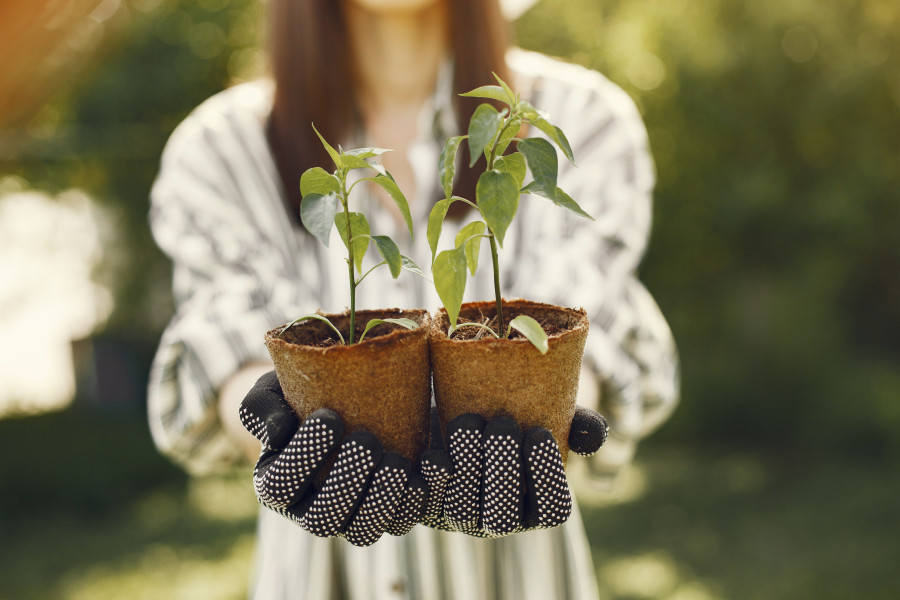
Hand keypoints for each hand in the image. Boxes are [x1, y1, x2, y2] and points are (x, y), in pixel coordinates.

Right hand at [239, 371, 426, 546]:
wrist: (355, 397)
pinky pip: (402, 521)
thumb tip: (278, 432)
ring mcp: (352, 519)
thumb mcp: (275, 389)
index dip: (302, 458)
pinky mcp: (389, 515)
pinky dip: (417, 499)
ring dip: (382, 498)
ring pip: (364, 531)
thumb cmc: (308, 393)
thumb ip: (261, 406)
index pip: (280, 487)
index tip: (331, 417)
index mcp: (278, 484)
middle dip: (346, 482)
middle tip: (368, 440)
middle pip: (322, 519)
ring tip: (397, 460)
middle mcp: (312, 511)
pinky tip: (429, 466)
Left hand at [420, 407, 607, 536]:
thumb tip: (593, 434)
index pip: (552, 511)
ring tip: (467, 423)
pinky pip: (421, 509)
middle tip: (501, 424)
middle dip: (503, 472)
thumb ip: (576, 423)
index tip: (538, 433)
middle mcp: (497, 519)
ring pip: (462, 510)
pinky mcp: (423, 506)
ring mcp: (458, 517)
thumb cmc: (513, 413)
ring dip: (466, 468)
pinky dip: (424, 484)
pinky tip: (430, 456)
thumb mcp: (547, 414)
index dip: (547, 478)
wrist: (454, 409)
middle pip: (503, 517)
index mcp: (535, 505)